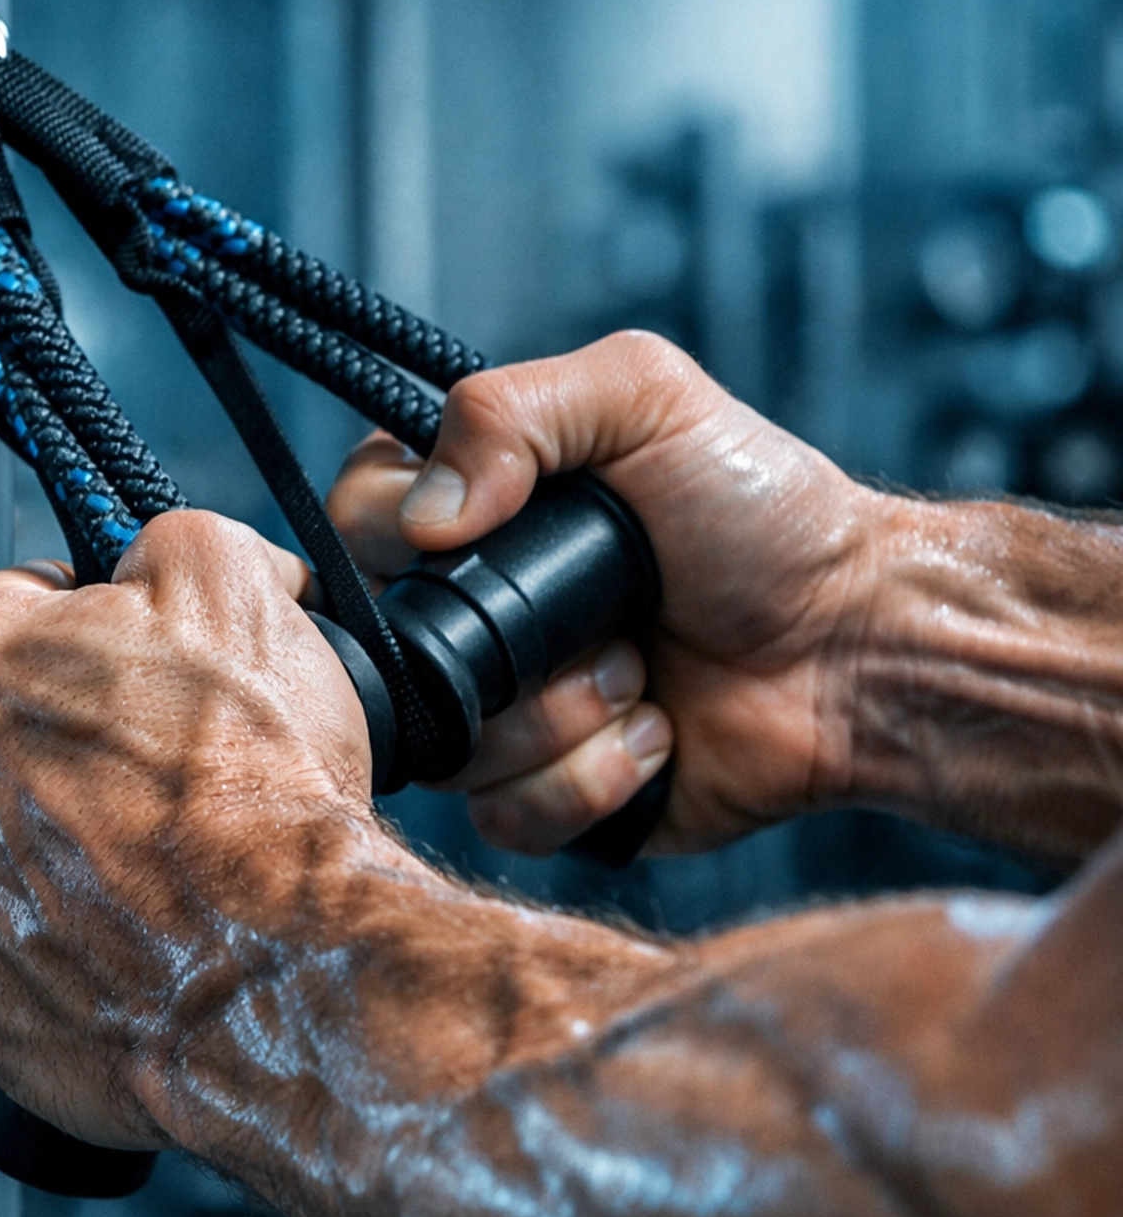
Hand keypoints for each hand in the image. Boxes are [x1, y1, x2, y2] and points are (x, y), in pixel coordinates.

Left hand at [0, 516, 386, 1147]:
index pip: (15, 607)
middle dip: (53, 741)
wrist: (279, 979)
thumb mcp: (243, 590)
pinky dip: (29, 934)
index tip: (139, 673)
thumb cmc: (255, 802)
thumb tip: (158, 552)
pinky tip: (105, 927)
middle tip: (148, 773)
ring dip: (35, 840)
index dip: (96, 632)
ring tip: (135, 860)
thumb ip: (169, 540)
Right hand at [328, 331, 882, 854]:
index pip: (355, 522)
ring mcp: (509, 713)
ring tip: (644, 677)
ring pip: (445, 750)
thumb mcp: (648, 398)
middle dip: (500, 647)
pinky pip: (503, 819)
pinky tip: (658, 737)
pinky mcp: (553, 799)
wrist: (861, 648)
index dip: (394, 537)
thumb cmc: (766, 515)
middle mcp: (478, 615)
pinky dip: (590, 780)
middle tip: (609, 622)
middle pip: (384, 654)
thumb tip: (424, 512)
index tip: (481, 537)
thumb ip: (512, 409)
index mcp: (481, 513)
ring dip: (559, 717)